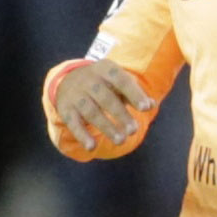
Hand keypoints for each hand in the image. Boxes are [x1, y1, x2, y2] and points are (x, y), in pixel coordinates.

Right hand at [44, 58, 160, 162]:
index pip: (121, 80)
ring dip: (106, 127)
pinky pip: (73, 123)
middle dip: (121, 115)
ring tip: (121, 141)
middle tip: (134, 130)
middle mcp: (88, 80)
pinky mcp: (65, 109)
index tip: (145, 108)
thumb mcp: (118, 82)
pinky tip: (92, 146)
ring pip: (91, 112)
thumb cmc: (104, 83)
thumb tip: (151, 105)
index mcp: (105, 69)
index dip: (134, 94)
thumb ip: (135, 93)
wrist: (68, 79)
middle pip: (106, 98)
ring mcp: (75, 94)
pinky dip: (82, 135)